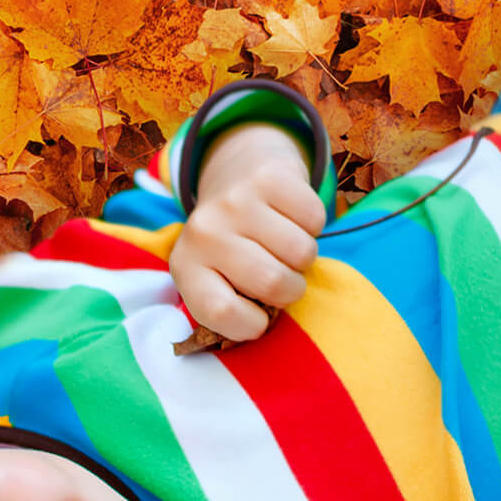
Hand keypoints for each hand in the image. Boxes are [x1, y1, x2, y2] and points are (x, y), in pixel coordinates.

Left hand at [167, 123, 325, 342]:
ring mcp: (235, 201)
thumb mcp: (217, 280)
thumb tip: (263, 325)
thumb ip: (231, 309)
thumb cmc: (233, 246)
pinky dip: (312, 225)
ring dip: (302, 258)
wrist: (238, 175)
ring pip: (302, 253)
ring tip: (282, 245)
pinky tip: (290, 217)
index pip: (220, 312)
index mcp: (185, 267)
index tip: (258, 316)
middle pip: (272, 283)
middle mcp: (203, 232)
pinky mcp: (269, 177)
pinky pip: (315, 220)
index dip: (251, 324)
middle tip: (278, 274)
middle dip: (289, 289)